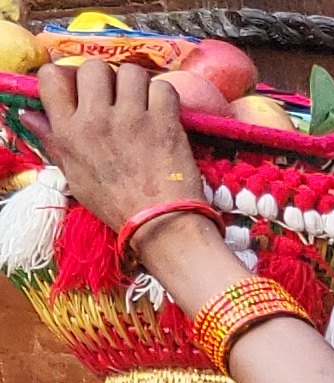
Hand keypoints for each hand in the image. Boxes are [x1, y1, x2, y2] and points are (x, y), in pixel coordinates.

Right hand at [36, 64, 209, 230]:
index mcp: (68, 131)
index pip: (52, 76)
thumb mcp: (74, 175)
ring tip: (141, 103)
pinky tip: (163, 112)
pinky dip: (164, 95)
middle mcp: (96, 119)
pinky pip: (163, 87)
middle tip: (115, 97)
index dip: (67, 76)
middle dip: (105, 77)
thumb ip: (52, 140)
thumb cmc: (114, 203)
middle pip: (93, 67)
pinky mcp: (165, 122)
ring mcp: (132, 119)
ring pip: (130, 72)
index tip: (80, 89)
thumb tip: (29, 114)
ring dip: (136, 84)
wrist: (161, 223)